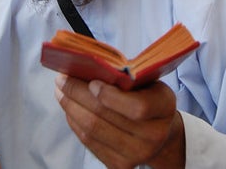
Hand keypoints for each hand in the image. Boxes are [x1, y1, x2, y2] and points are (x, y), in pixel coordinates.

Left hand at [55, 75, 184, 168]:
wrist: (159, 130)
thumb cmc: (148, 96)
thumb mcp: (147, 81)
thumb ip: (124, 76)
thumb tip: (86, 67)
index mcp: (164, 107)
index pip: (137, 108)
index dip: (110, 96)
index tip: (91, 82)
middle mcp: (154, 135)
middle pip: (105, 116)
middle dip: (77, 94)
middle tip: (62, 79)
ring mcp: (136, 154)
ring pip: (92, 129)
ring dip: (71, 107)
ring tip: (61, 91)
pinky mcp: (119, 165)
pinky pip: (89, 142)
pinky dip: (75, 122)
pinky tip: (70, 108)